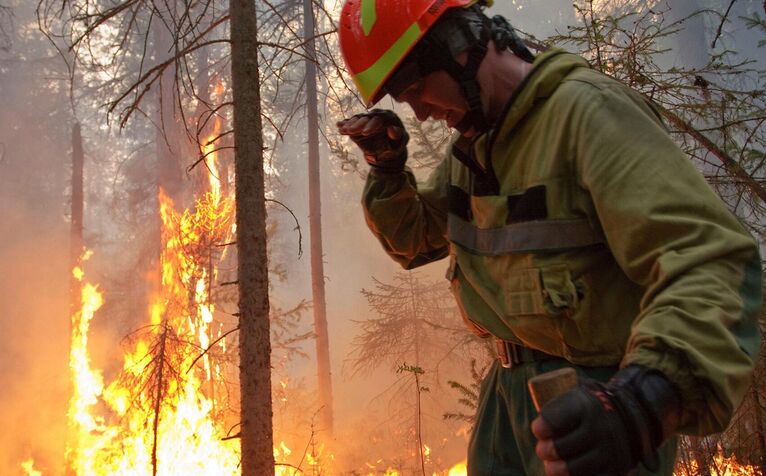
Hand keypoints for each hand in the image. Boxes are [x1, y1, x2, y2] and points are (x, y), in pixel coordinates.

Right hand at [337, 109, 408, 172]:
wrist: (386, 150)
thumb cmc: (395, 145)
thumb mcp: (399, 143)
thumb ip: (397, 136)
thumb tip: (392, 129)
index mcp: (388, 118)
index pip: (379, 119)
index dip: (371, 126)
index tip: (365, 133)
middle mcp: (377, 115)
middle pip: (366, 118)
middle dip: (357, 124)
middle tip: (350, 131)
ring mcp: (367, 119)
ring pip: (357, 119)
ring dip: (349, 124)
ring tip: (342, 129)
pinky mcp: (359, 124)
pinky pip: (352, 123)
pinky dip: (345, 124)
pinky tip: (339, 125)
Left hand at [531, 366, 680, 475]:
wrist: (634, 413)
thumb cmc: (593, 403)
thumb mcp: (579, 391)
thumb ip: (558, 400)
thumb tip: (538, 414)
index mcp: (585, 405)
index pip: (551, 421)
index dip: (540, 429)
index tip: (539, 430)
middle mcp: (598, 428)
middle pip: (558, 448)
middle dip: (544, 451)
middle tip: (542, 449)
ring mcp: (609, 450)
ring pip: (571, 469)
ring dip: (555, 469)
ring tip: (551, 466)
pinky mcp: (616, 468)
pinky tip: (567, 474)